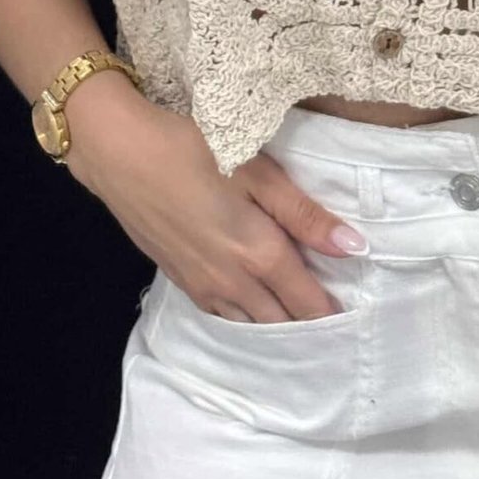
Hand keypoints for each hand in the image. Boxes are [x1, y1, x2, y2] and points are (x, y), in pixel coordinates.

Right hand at [64, 82, 365, 321]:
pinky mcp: (179, 280)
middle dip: (308, 328)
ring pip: (248, 325)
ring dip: (276, 328)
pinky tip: (254, 310)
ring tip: (301, 325)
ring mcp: (201, 285)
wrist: (120, 153)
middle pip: (279, 322)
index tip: (357, 324)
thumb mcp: (258, 172)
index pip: (307, 302)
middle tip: (336, 327)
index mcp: (257, 254)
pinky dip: (245, 320)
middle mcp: (231, 282)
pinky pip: (222, 315)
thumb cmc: (194, 149)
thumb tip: (355, 247)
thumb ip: (305, 214)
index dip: (333, 317)